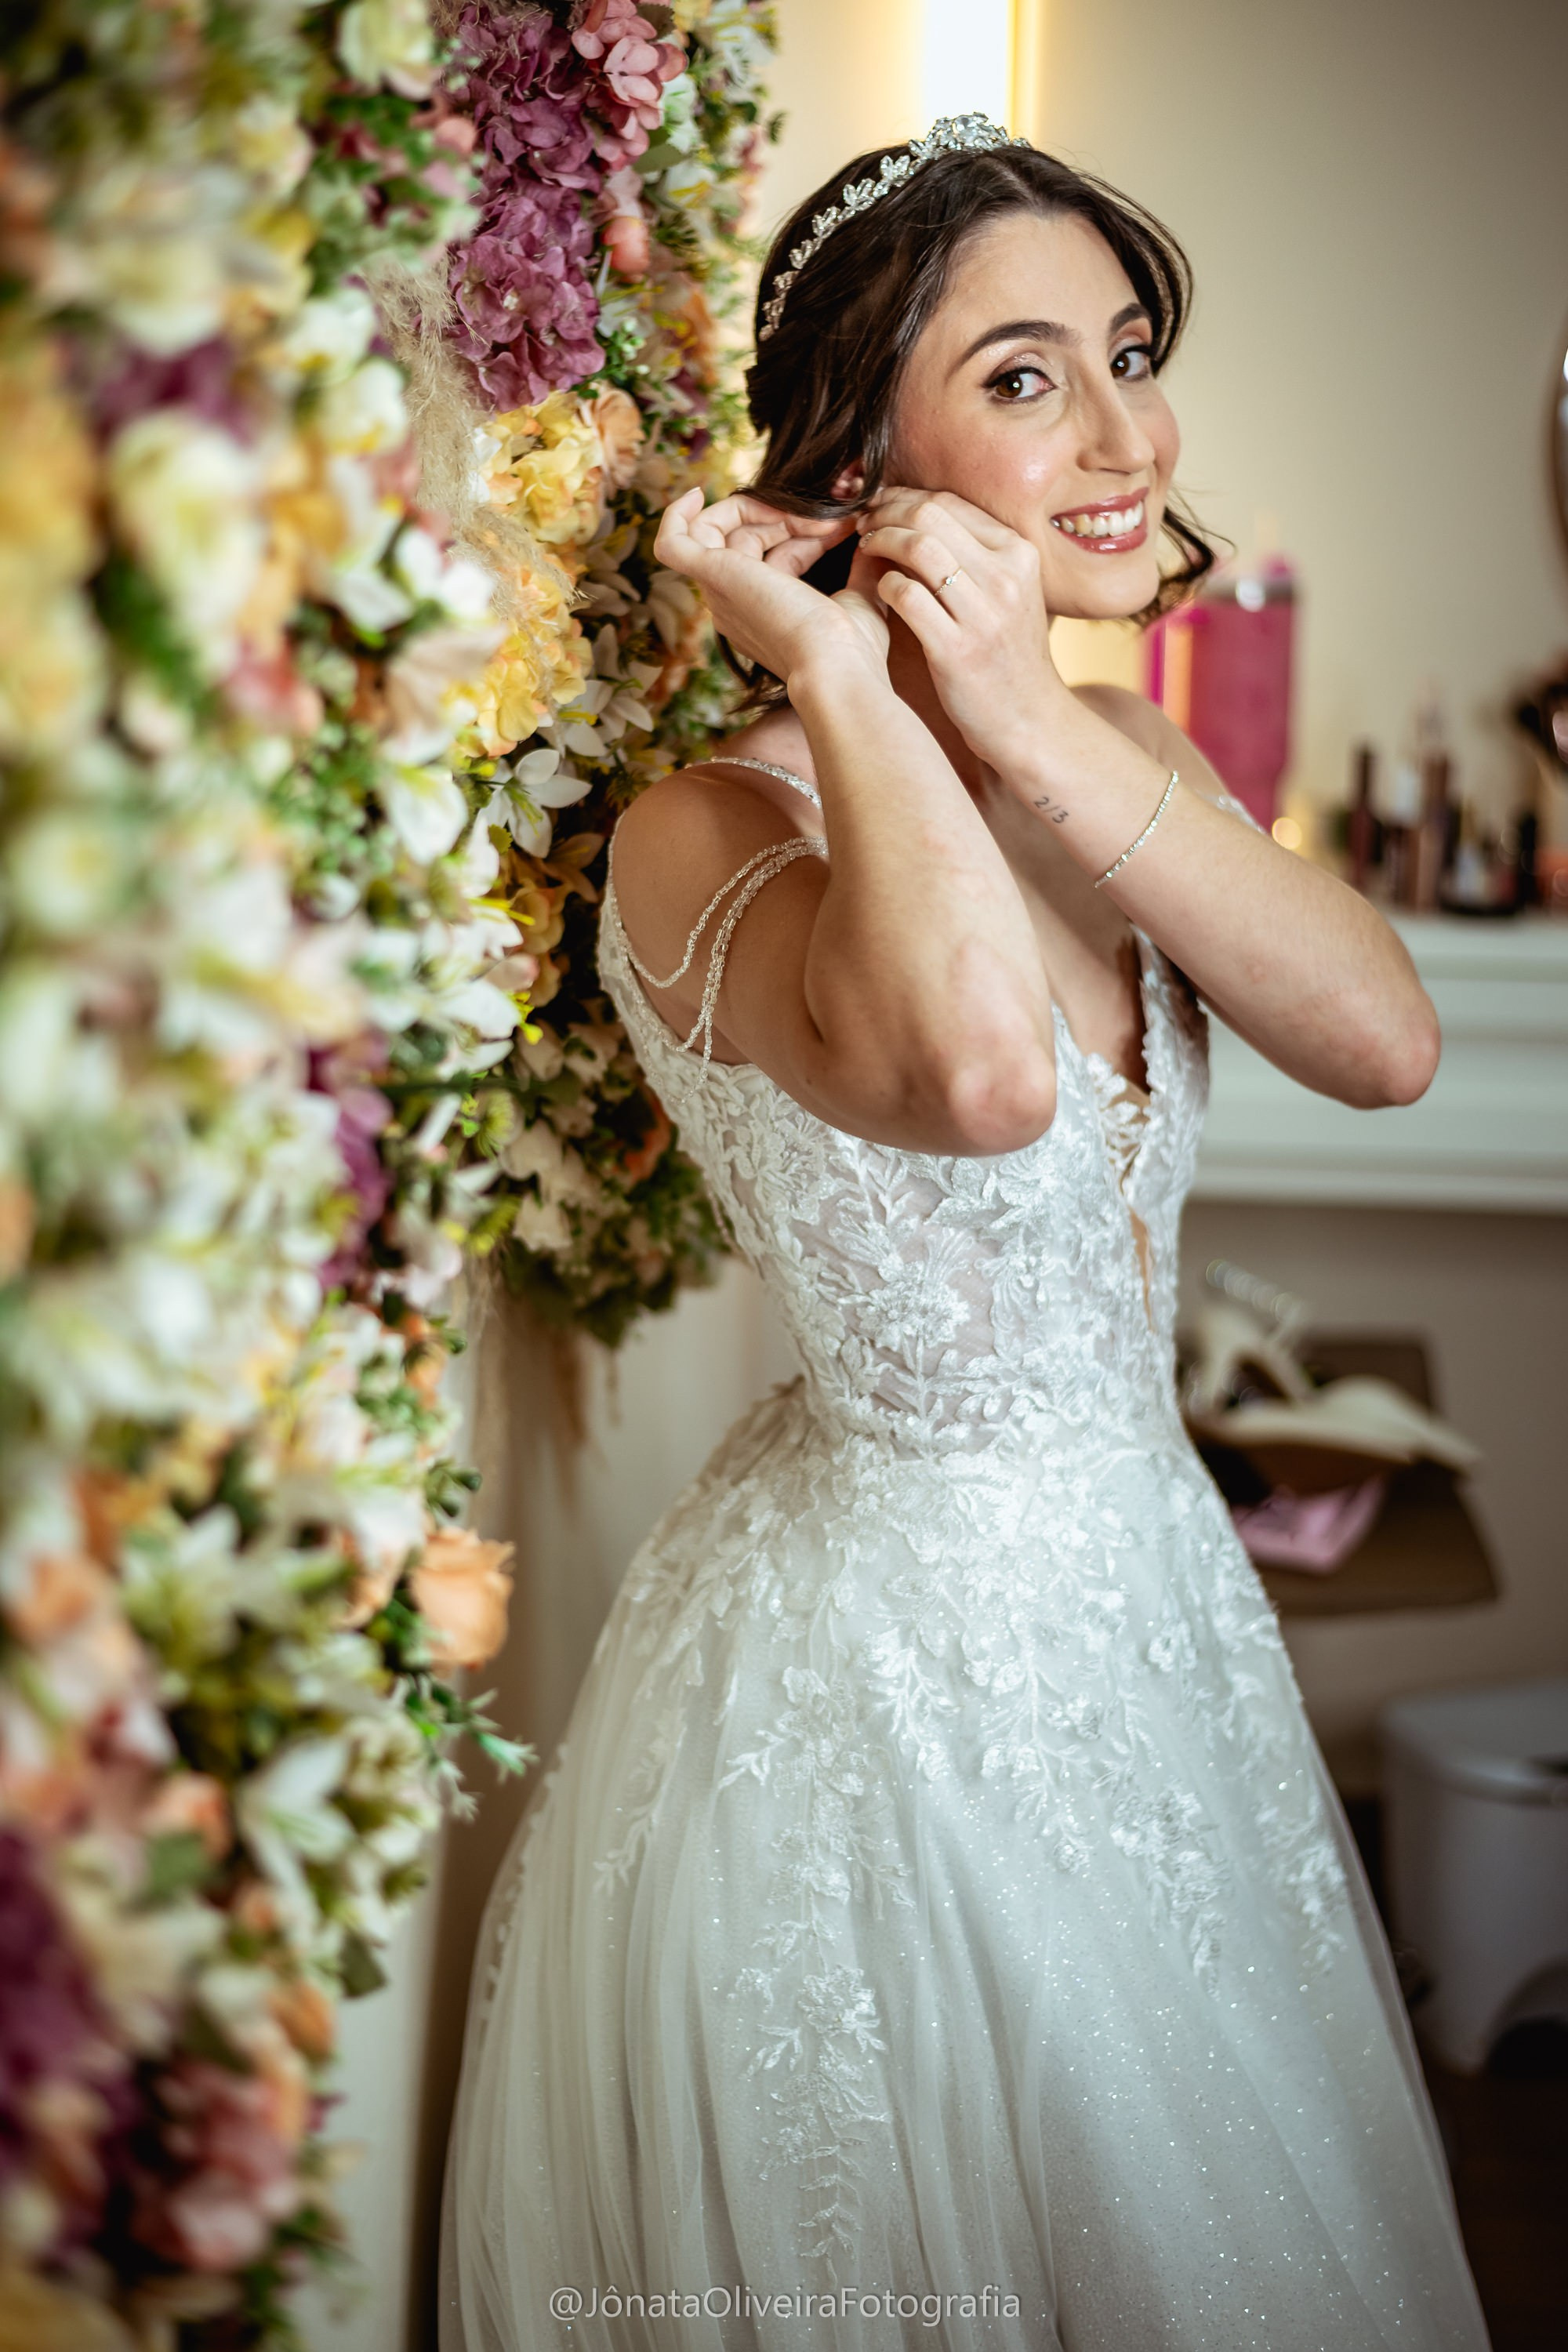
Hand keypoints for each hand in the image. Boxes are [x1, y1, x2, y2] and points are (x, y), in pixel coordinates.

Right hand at [653, 489, 885, 684]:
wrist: (837, 669)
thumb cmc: (853, 651)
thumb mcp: (862, 599)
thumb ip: (862, 570)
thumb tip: (872, 541)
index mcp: (761, 615)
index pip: (769, 556)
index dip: (803, 532)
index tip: (844, 526)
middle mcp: (733, 605)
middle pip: (744, 539)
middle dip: (787, 516)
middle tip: (833, 517)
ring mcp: (720, 592)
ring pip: (723, 530)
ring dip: (768, 509)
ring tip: (816, 517)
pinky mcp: (713, 575)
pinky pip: (674, 543)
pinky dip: (675, 515)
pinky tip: (693, 492)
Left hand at [856, 488, 1067, 778]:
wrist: (1029, 720)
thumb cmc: (1008, 653)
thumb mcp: (1011, 592)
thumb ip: (978, 553)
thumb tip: (923, 513)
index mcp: (1019, 553)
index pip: (950, 502)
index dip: (906, 496)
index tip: (882, 504)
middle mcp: (1006, 576)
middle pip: (929, 515)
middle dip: (886, 510)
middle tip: (864, 521)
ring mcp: (982, 613)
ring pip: (916, 547)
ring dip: (880, 540)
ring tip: (865, 546)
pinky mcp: (956, 648)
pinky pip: (906, 595)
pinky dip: (885, 584)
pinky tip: (880, 589)